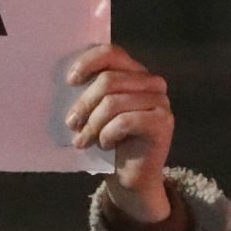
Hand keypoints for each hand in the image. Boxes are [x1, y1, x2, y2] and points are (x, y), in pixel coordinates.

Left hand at [66, 44, 173, 224]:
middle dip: (84, 104)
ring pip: (113, 102)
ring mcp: (160, 101)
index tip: (70, 82)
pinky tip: (105, 145)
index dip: (88, 63)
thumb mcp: (94, 112)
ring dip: (92, 124)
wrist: (130, 178)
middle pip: (109, 80)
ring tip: (82, 141)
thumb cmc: (108, 141)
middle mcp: (151, 82)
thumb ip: (88, 91)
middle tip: (71, 124)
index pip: (111, 53)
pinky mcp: (163, 122)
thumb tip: (66, 80)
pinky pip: (125, 121)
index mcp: (134, 72)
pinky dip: (108, 134)